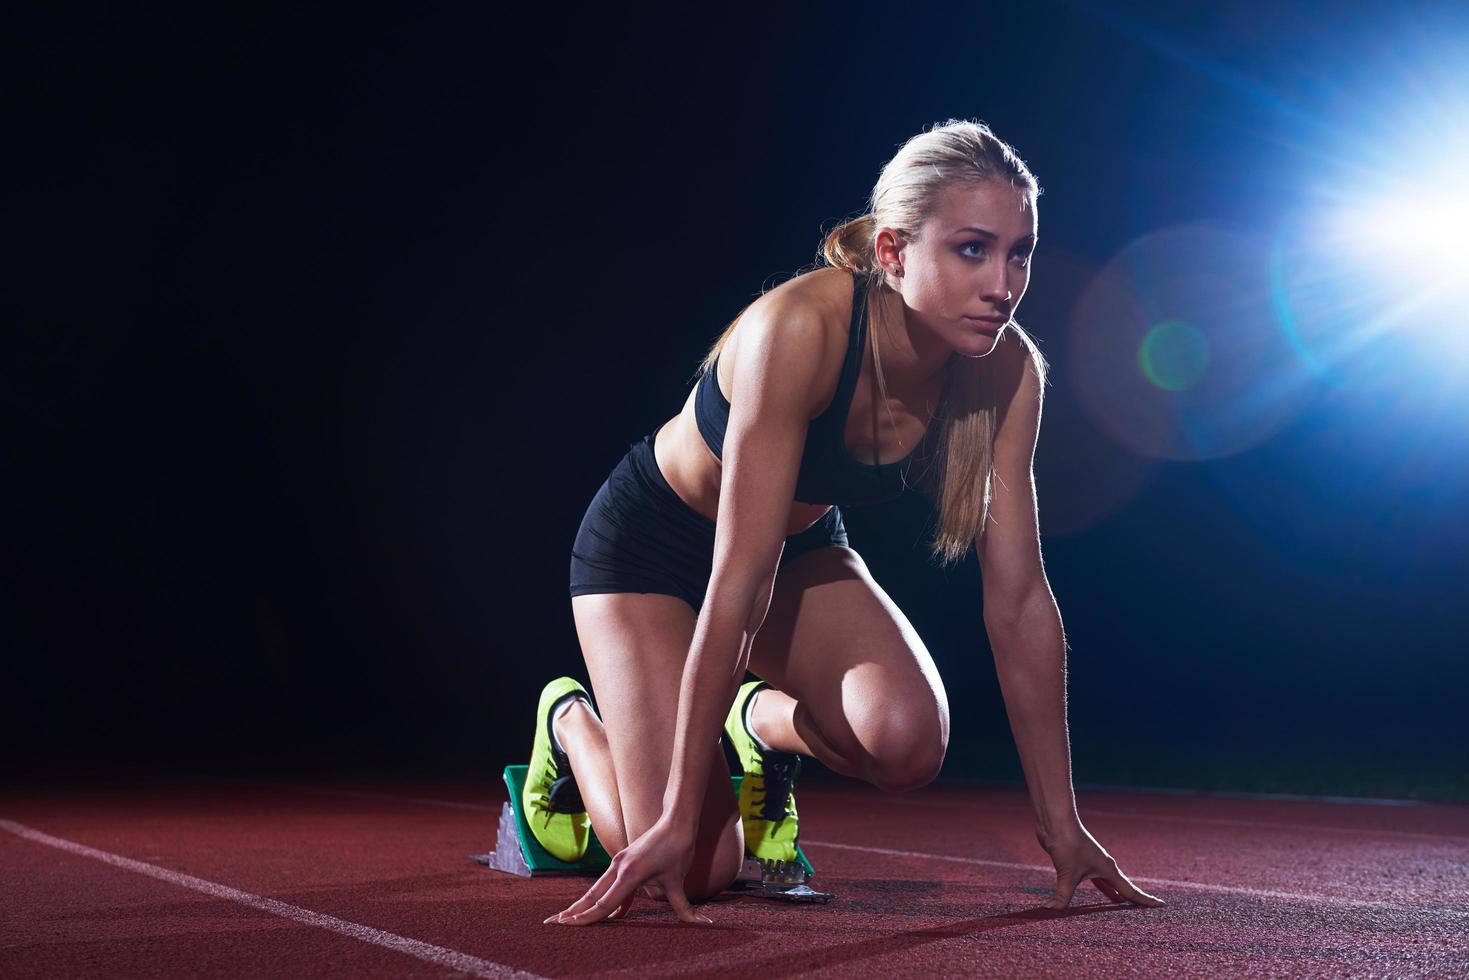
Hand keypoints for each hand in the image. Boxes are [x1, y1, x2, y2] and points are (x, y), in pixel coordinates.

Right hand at [542, 817, 712, 925]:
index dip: (585, 918)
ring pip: (597, 890)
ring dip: (583, 905)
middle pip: (591, 896)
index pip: (603, 903)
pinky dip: (606, 900)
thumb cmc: (678, 849)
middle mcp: (618, 868)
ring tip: (566, 918)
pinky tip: (611, 915)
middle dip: (572, 912)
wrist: (676, 822)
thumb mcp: (679, 881)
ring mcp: (619, 864)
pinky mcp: (624, 862)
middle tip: (551, 924)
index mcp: (628, 874)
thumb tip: (702, 924)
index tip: (566, 925)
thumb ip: (684, 908)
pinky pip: (610, 885)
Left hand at [1035, 821, 1164, 909]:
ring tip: (1121, 905)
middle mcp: (1104, 866)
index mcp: (1108, 869)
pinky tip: (1100, 893)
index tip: (1162, 905)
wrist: (1056, 822)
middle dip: (1133, 899)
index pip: (1131, 891)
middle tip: (1145, 911)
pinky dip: (1100, 889)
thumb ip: (1063, 895)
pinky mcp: (1079, 861)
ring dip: (1115, 894)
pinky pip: (1094, 880)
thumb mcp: (1067, 873)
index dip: (1146, 900)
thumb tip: (1053, 910)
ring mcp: (1092, 863)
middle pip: (1123, 887)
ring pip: (1108, 883)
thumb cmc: (1067, 844)